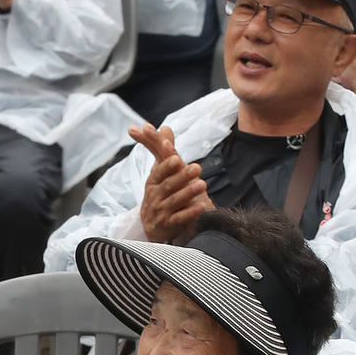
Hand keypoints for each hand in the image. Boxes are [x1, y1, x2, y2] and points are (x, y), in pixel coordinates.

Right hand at [133, 123, 212, 242]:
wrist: (153, 227)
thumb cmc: (159, 195)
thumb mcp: (161, 174)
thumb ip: (165, 152)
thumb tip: (165, 128)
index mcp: (153, 182)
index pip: (158, 171)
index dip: (166, 165)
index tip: (176, 157)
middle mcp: (154, 196)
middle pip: (168, 185)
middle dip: (181, 176)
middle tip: (197, 168)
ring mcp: (161, 211)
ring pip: (174, 201)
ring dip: (188, 192)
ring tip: (202, 184)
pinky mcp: (169, 225)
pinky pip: (180, 219)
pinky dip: (190, 213)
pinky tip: (202, 207)